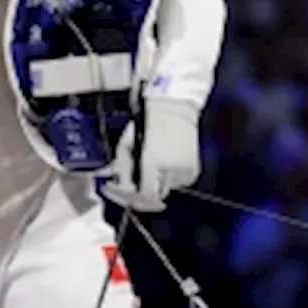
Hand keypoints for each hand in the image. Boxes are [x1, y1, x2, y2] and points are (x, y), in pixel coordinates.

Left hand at [101, 98, 200, 212]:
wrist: (174, 109)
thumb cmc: (147, 121)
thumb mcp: (126, 144)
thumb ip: (121, 168)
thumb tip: (114, 183)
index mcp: (152, 163)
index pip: (143, 196)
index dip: (130, 198)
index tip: (119, 191)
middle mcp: (170, 171)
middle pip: (153, 196)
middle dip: (140, 193)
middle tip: (128, 184)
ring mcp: (184, 173)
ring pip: (164, 190)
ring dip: (154, 184)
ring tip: (148, 167)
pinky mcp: (193, 172)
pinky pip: (176, 183)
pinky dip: (167, 178)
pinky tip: (162, 164)